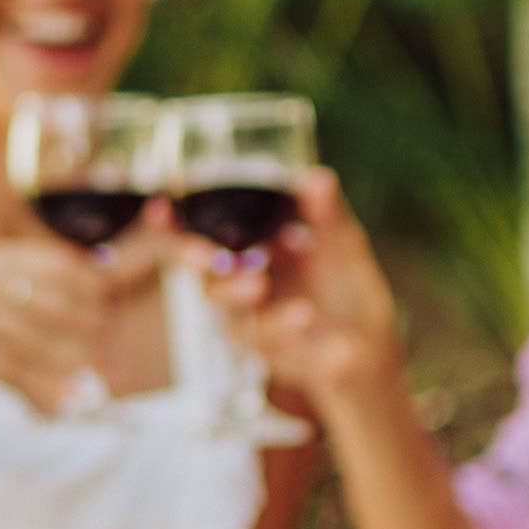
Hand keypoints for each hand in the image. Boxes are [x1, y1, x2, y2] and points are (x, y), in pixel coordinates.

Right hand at [0, 239, 141, 416]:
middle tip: (118, 357)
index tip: (121, 312)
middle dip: (94, 333)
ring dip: (76, 365)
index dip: (98, 290)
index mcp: (4, 258)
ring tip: (104, 380)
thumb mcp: (14, 300)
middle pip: (59, 306)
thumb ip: (58, 290)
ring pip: (42, 343)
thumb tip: (116, 278)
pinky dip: (47, 389)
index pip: (65, 268)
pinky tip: (70, 401)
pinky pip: (19, 371)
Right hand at [181, 169, 403, 414]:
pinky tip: (305, 316)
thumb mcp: (344, 245)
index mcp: (250, 247)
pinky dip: (280, 327)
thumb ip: (327, 215)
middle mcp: (239, 280)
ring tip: (271, 292)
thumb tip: (318, 178)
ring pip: (226, 308)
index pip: (205, 233)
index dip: (174, 225)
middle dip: (205, 265)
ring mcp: (246, 317)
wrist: (368, 345)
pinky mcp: (262, 350)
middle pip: (204, 273)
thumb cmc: (348, 288)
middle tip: (223, 260)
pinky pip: (259, 339)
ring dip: (243, 297)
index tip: (160, 210)